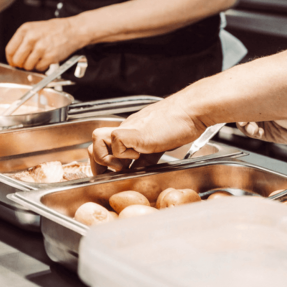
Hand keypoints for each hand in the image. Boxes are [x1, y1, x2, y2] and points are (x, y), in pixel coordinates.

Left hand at [5, 17, 82, 70]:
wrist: (73, 30)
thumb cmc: (55, 29)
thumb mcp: (34, 28)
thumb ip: (23, 40)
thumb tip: (14, 54)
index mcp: (25, 30)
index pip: (10, 50)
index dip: (11, 59)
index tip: (13, 62)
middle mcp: (31, 38)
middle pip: (17, 60)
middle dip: (20, 64)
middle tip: (25, 63)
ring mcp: (40, 48)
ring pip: (27, 66)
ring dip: (31, 66)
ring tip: (38, 59)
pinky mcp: (49, 57)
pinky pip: (39, 68)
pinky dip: (41, 67)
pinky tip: (45, 60)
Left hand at [89, 96, 207, 171]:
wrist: (191, 110)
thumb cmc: (179, 123)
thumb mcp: (156, 145)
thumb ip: (144, 158)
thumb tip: (136, 171)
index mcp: (128, 132)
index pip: (103, 145)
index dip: (102, 162)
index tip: (108, 176)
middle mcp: (125, 129)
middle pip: (95, 141)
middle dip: (99, 163)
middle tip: (114, 173)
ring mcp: (129, 129)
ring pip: (98, 139)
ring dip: (107, 157)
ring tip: (124, 165)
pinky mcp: (137, 132)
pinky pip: (117, 140)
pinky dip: (123, 153)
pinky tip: (138, 155)